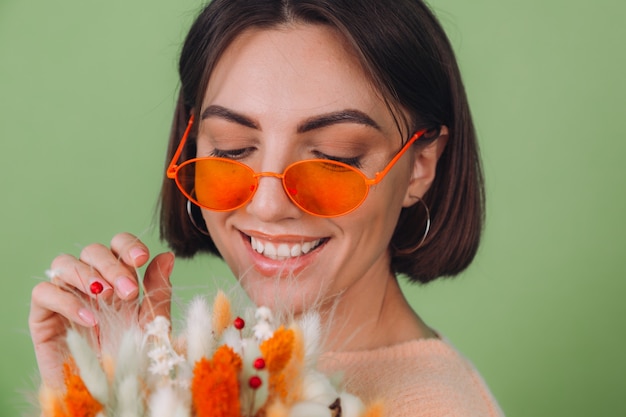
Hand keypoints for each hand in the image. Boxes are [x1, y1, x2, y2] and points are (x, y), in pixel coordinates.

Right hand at [29, 232, 174, 388]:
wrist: (109, 393)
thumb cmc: (133, 358)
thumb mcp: (152, 323)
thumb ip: (158, 290)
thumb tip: (167, 255)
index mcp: (118, 279)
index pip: (117, 246)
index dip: (127, 245)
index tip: (140, 258)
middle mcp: (91, 283)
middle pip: (92, 251)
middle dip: (112, 265)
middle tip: (128, 291)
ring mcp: (66, 297)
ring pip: (64, 263)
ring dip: (87, 275)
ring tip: (106, 297)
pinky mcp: (43, 317)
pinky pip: (44, 292)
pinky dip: (66, 300)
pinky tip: (90, 319)